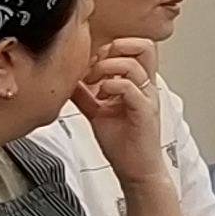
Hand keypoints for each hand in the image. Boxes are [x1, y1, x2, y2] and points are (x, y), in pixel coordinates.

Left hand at [75, 36, 168, 185]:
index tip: (92, 62)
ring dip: (106, 68)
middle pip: (144, 46)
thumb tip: (67, 79)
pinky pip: (129, 87)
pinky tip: (101, 97)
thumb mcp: (97, 111)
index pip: (136, 47)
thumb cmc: (123, 143)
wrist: (135, 169)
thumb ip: (85, 93)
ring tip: (94, 83)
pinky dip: (110, 86)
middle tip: (96, 65)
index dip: (111, 47)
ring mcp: (147, 97)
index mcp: (139, 83)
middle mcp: (147, 86)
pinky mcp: (144, 111)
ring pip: (133, 64)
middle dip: (114, 48)